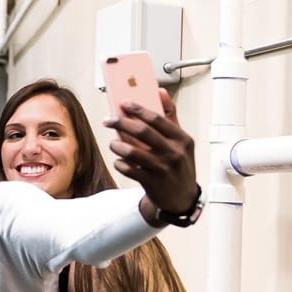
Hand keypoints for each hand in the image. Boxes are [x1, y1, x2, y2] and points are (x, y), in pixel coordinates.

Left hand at [104, 91, 199, 217]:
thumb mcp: (182, 141)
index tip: (124, 103)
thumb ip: (171, 116)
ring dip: (117, 146)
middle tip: (109, 120)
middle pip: (142, 132)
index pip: (157, 118)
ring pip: (132, 152)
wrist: (182, 199)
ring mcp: (163, 169)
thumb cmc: (180, 165)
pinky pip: (129, 169)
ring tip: (114, 144)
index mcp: (182, 139)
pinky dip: (120, 163)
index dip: (138, 109)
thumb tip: (160, 92)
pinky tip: (120, 161)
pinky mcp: (152, 183)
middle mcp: (174, 153)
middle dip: (122, 123)